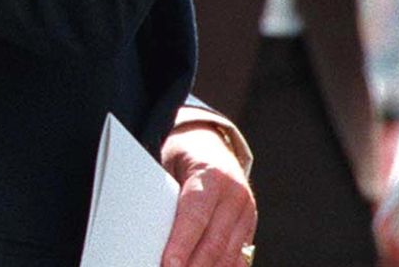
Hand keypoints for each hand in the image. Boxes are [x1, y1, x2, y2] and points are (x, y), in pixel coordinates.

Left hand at [161, 124, 254, 266]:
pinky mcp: (249, 225)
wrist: (209, 143)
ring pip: (228, 253)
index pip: (195, 216)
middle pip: (214, 241)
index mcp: (211, 175)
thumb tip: (149, 234)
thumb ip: (164, 197)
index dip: (181, 244)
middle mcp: (234, 194)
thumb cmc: (181, 156)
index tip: (169, 265)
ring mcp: (246, 211)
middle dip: (193, 265)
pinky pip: (238, 255)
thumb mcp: (167, 165)